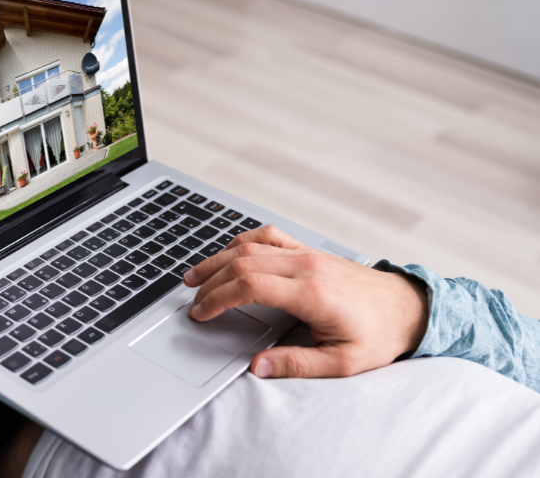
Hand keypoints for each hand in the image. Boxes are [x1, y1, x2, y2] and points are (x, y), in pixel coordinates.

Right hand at [183, 226, 427, 379]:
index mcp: (312, 293)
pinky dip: (242, 243)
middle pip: (243, 262)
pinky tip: (228, 255)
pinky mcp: (311, 250)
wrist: (410, 309)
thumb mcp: (344, 363)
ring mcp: (308, 254)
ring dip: (219, 259)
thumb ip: (297, 364)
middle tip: (193, 301)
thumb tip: (257, 366)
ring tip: (196, 276)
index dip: (218, 298)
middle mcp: (307, 266)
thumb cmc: (381, 334)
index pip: (250, 285)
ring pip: (251, 245)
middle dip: (210, 281)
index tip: (202, 313)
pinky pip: (269, 236)